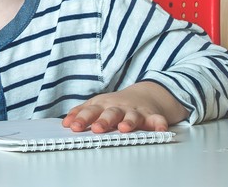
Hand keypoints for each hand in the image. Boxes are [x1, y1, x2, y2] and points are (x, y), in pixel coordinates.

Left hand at [61, 82, 188, 133]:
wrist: (144, 95)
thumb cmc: (114, 104)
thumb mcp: (96, 105)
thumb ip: (81, 113)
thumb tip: (65, 123)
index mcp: (103, 105)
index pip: (90, 111)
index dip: (82, 119)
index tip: (73, 127)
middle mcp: (119, 108)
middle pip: (110, 113)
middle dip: (104, 121)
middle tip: (98, 128)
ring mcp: (135, 111)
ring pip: (132, 117)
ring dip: (129, 122)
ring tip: (125, 128)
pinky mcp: (151, 116)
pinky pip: (158, 120)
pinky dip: (160, 124)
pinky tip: (162, 131)